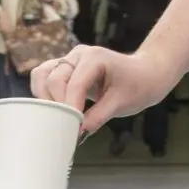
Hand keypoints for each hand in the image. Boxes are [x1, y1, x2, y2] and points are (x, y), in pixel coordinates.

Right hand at [31, 45, 164, 129]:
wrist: (145, 74)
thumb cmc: (138, 85)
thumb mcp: (121, 104)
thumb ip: (98, 118)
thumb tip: (77, 133)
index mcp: (95, 57)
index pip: (74, 85)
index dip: (70, 109)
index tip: (73, 130)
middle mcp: (78, 55)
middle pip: (53, 79)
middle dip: (57, 105)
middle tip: (66, 127)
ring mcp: (70, 59)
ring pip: (42, 75)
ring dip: (44, 98)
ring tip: (56, 118)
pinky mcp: (65, 68)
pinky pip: (44, 77)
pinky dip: (44, 94)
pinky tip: (53, 109)